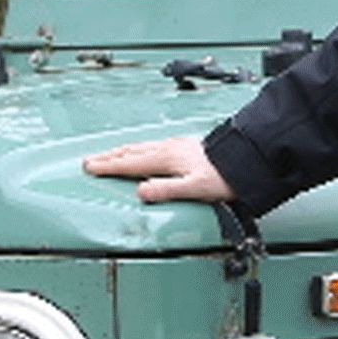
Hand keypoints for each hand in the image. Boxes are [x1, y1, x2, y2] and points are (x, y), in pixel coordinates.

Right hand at [82, 135, 235, 204]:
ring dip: (122, 152)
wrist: (247, 159)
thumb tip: (141, 192)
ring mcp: (176, 145)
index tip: (90, 168)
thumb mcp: (194, 188)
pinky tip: (143, 152)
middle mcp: (169, 148)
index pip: (130, 163)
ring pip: (141, 147)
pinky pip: (152, 146)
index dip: (108, 166)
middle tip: (90, 161)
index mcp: (166, 158)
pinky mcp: (184, 146)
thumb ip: (166, 189)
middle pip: (131, 152)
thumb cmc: (224, 176)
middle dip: (109, 157)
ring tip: (109, 155)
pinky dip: (138, 149)